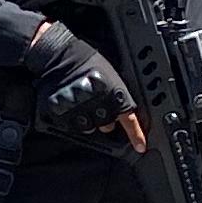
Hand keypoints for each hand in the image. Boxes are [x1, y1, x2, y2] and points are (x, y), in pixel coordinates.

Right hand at [33, 32, 142, 148]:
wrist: (60, 56)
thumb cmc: (86, 61)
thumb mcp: (111, 75)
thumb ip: (118, 95)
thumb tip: (125, 109)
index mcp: (113, 94)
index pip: (129, 120)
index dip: (136, 135)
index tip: (141, 146)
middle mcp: (98, 105)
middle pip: (107, 127)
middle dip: (106, 119)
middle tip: (99, 105)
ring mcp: (80, 111)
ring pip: (90, 128)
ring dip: (89, 120)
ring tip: (84, 103)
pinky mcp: (64, 114)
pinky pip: (72, 125)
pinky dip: (74, 118)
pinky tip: (73, 104)